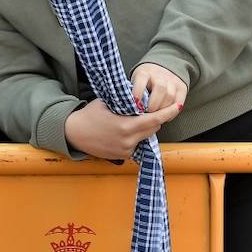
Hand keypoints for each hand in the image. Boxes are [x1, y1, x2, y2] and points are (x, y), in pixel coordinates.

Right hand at [64, 98, 180, 159]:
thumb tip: (141, 96)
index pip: (154, 119)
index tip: (177, 106)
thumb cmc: (89, 115)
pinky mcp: (122, 156)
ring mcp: (126, 150)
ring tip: (132, 120)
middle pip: (153, 129)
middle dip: (154, 119)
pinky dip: (135, 137)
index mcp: (126, 126)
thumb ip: (125, 102)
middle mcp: (128, 140)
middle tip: (149, 110)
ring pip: (145, 137)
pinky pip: (136, 144)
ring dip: (144, 128)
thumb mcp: (107, 103)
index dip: (168, 112)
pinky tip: (123, 131)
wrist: (73, 133)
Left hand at [130, 62, 188, 112]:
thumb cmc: (145, 79)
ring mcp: (172, 81)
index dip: (138, 91)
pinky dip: (172, 112)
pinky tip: (165, 116)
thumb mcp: (136, 80)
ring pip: (170, 96)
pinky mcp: (182, 88)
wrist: (163, 69)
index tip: (135, 103)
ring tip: (155, 115)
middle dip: (153, 104)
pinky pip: (179, 102)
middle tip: (147, 113)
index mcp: (145, 72)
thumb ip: (133, 90)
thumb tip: (127, 106)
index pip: (142, 79)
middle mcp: (160, 75)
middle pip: (160, 88)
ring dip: (163, 109)